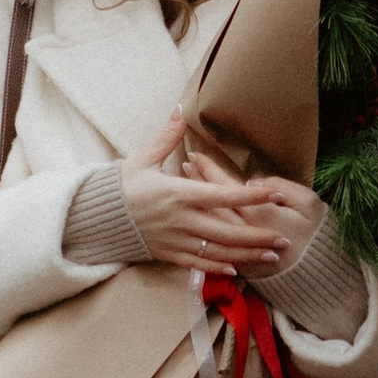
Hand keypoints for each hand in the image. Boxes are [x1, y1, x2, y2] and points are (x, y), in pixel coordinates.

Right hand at [118, 116, 322, 276]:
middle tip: (285, 238)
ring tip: (272, 256)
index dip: (251, 196)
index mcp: (177, 193)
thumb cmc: (119, 186)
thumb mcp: (142, 158)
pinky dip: (219, 267)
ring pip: (217, 251)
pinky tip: (238, 269)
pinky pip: (198, 264)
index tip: (275, 193)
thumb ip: (167, 136)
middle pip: (227, 230)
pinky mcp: (167, 254)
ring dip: (247, 254)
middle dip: (258, 235)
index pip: (222, 195)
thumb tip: (179, 109)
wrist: (93, 219)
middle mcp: (180, 219)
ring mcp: (174, 240)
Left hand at [182, 139, 326, 280]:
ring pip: (209, 224)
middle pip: (213, 204)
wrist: (319, 275)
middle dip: (197, 183)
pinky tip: (195, 219)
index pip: (227, 188)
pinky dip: (201, 229)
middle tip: (185, 165)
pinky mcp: (238, 265)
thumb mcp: (309, 203)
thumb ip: (282, 188)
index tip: (197, 155)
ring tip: (185, 185)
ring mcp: (239, 251)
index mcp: (260, 214)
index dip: (210, 171)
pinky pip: (213, 249)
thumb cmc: (317, 233)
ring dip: (196, 204)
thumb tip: (253, 183)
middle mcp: (244, 232)